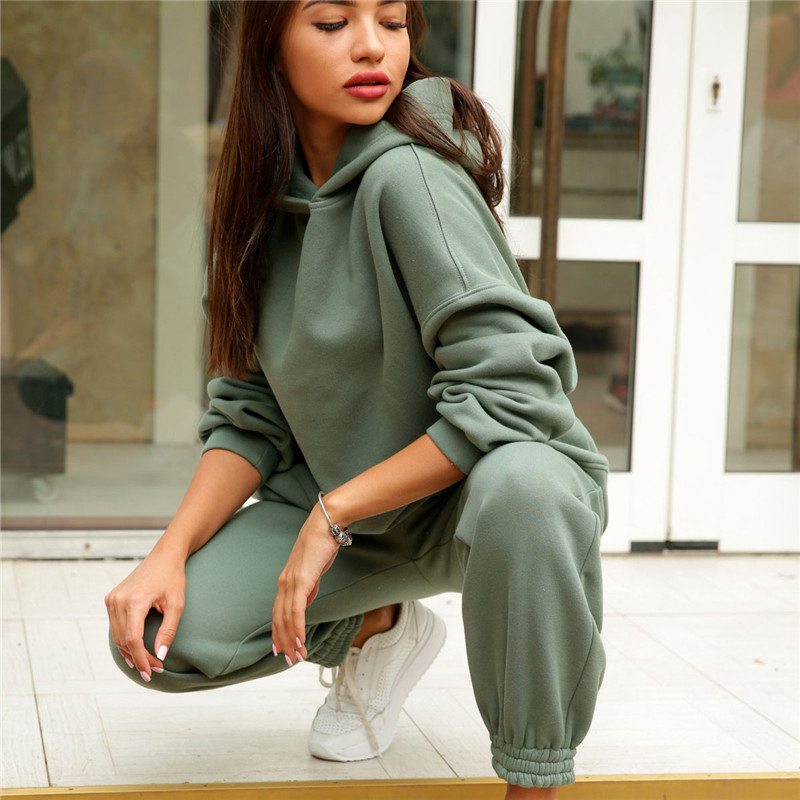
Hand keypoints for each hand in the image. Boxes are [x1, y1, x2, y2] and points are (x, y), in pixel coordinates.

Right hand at [105, 544, 186, 680]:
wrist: (165, 556)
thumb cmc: (173, 578)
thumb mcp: (177, 604)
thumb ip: (168, 631)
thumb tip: (160, 656)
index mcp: (134, 601)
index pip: (132, 640)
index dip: (142, 659)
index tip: (152, 672)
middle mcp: (118, 600)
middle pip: (123, 641)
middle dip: (139, 658)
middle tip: (155, 669)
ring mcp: (112, 599)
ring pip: (117, 636)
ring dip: (130, 652)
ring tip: (147, 663)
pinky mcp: (111, 599)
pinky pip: (115, 626)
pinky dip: (124, 640)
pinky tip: (134, 650)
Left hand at [272, 503, 341, 664]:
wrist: (326, 525)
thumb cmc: (322, 543)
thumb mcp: (314, 570)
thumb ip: (309, 586)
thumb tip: (307, 600)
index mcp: (286, 581)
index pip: (278, 612)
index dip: (278, 632)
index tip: (280, 648)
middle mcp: (284, 583)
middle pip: (278, 619)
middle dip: (283, 641)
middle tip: (288, 659)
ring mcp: (291, 582)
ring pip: (285, 618)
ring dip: (291, 639)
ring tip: (296, 656)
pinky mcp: (301, 580)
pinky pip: (296, 610)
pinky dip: (296, 627)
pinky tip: (300, 639)